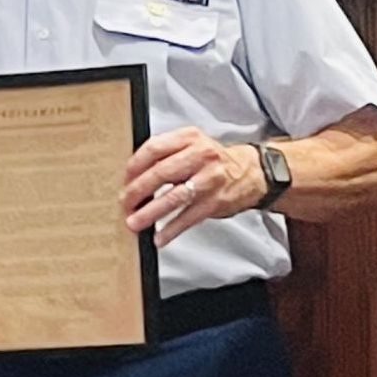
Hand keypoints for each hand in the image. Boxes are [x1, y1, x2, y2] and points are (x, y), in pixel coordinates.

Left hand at [121, 127, 262, 248]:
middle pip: (161, 173)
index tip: (124, 179)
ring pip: (173, 198)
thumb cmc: (215, 161)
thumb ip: (167, 154)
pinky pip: (188, 218)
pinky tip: (159, 237)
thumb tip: (133, 177)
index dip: (134, 165)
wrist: (252, 173)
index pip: (154, 148)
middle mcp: (200, 156)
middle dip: (137, 191)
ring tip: (134, 223)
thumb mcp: (193, 145)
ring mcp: (209, 180)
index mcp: (190, 138)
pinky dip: (171, 230)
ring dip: (150, 213)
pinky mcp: (215, 202)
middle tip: (125, 203)